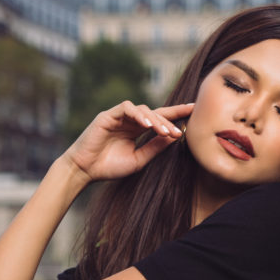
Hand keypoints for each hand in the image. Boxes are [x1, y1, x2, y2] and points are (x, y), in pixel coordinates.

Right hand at [63, 101, 193, 182]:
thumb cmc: (109, 167)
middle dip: (168, 120)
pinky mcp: (108, 115)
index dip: (176, 113)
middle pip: (154, 113)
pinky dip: (138, 114)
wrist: (85, 171)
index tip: (194, 111)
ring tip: (165, 131)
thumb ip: (154, 148)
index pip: (159, 118)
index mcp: (136, 130)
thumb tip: (174, 137)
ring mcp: (119, 116)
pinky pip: (127, 108)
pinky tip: (147, 124)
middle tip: (179, 131)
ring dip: (155, 120)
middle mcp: (129, 121)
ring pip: (142, 109)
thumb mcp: (138, 160)